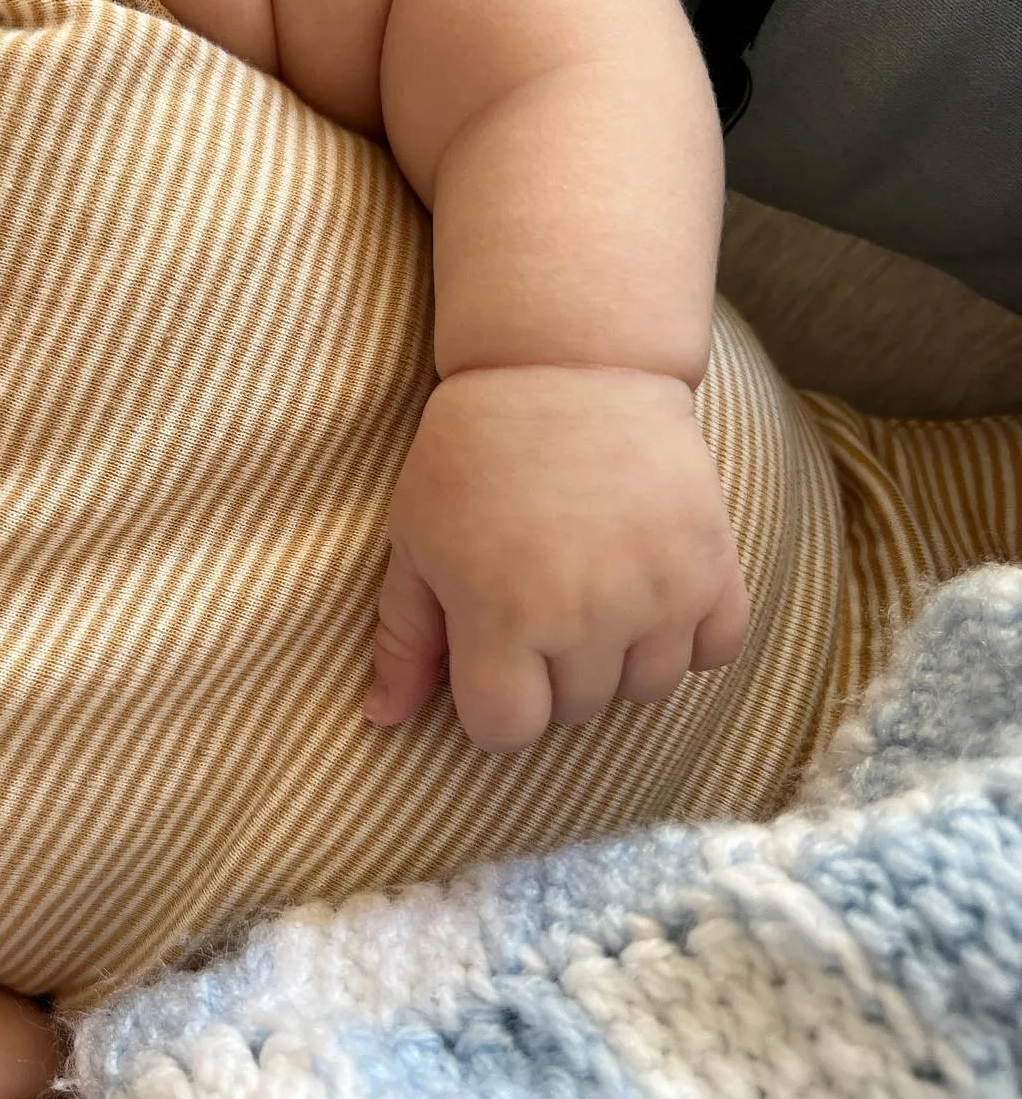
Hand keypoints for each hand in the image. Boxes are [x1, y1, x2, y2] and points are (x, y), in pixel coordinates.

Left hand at [363, 363, 749, 750]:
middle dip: (549, 676)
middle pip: (575, 712)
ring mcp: (659, 595)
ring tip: (594, 596)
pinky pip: (714, 652)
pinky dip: (687, 638)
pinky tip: (650, 595)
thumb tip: (383, 720)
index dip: (492, 705)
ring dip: (617, 662)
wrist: (568, 367)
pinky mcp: (714, 567)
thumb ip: (406, 638)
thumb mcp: (415, 540)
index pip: (506, 731)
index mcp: (502, 618)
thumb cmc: (473, 453)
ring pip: (646, 690)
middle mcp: (587, 618)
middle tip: (538, 605)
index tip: (490, 661)